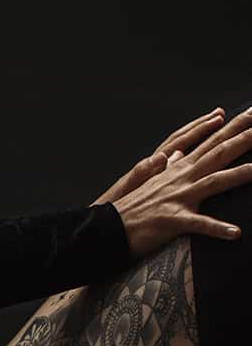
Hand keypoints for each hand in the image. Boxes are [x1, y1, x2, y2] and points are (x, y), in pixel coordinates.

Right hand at [106, 106, 251, 258]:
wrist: (107, 228)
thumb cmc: (128, 208)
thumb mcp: (146, 182)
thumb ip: (162, 167)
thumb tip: (171, 154)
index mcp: (176, 168)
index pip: (208, 142)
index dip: (228, 127)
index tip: (248, 113)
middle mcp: (180, 178)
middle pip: (217, 152)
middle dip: (242, 137)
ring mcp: (177, 198)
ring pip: (214, 182)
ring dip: (238, 175)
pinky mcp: (172, 221)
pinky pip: (199, 225)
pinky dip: (217, 229)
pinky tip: (235, 232)